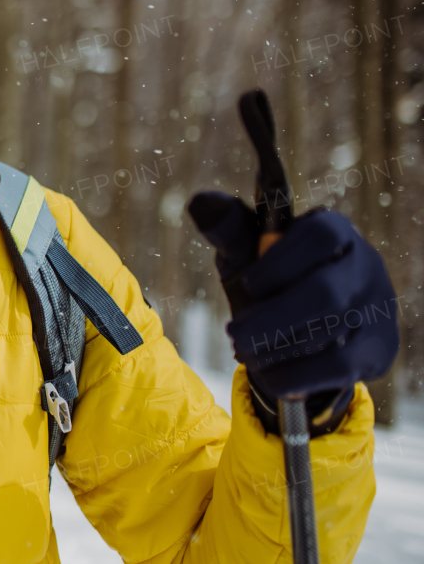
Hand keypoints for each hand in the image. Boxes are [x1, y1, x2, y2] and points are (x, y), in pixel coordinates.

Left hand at [188, 193, 398, 431]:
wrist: (299, 331)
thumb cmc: (270, 280)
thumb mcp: (245, 253)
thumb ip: (228, 230)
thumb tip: (201, 202)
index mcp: (334, 231)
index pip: (320, 235)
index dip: (280, 262)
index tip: (248, 284)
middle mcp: (364, 265)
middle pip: (325, 293)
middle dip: (271, 319)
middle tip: (234, 334)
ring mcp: (377, 307)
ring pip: (331, 332)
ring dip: (278, 348)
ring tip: (245, 352)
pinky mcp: (378, 348)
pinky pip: (340, 367)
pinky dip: (297, 375)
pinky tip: (271, 377)